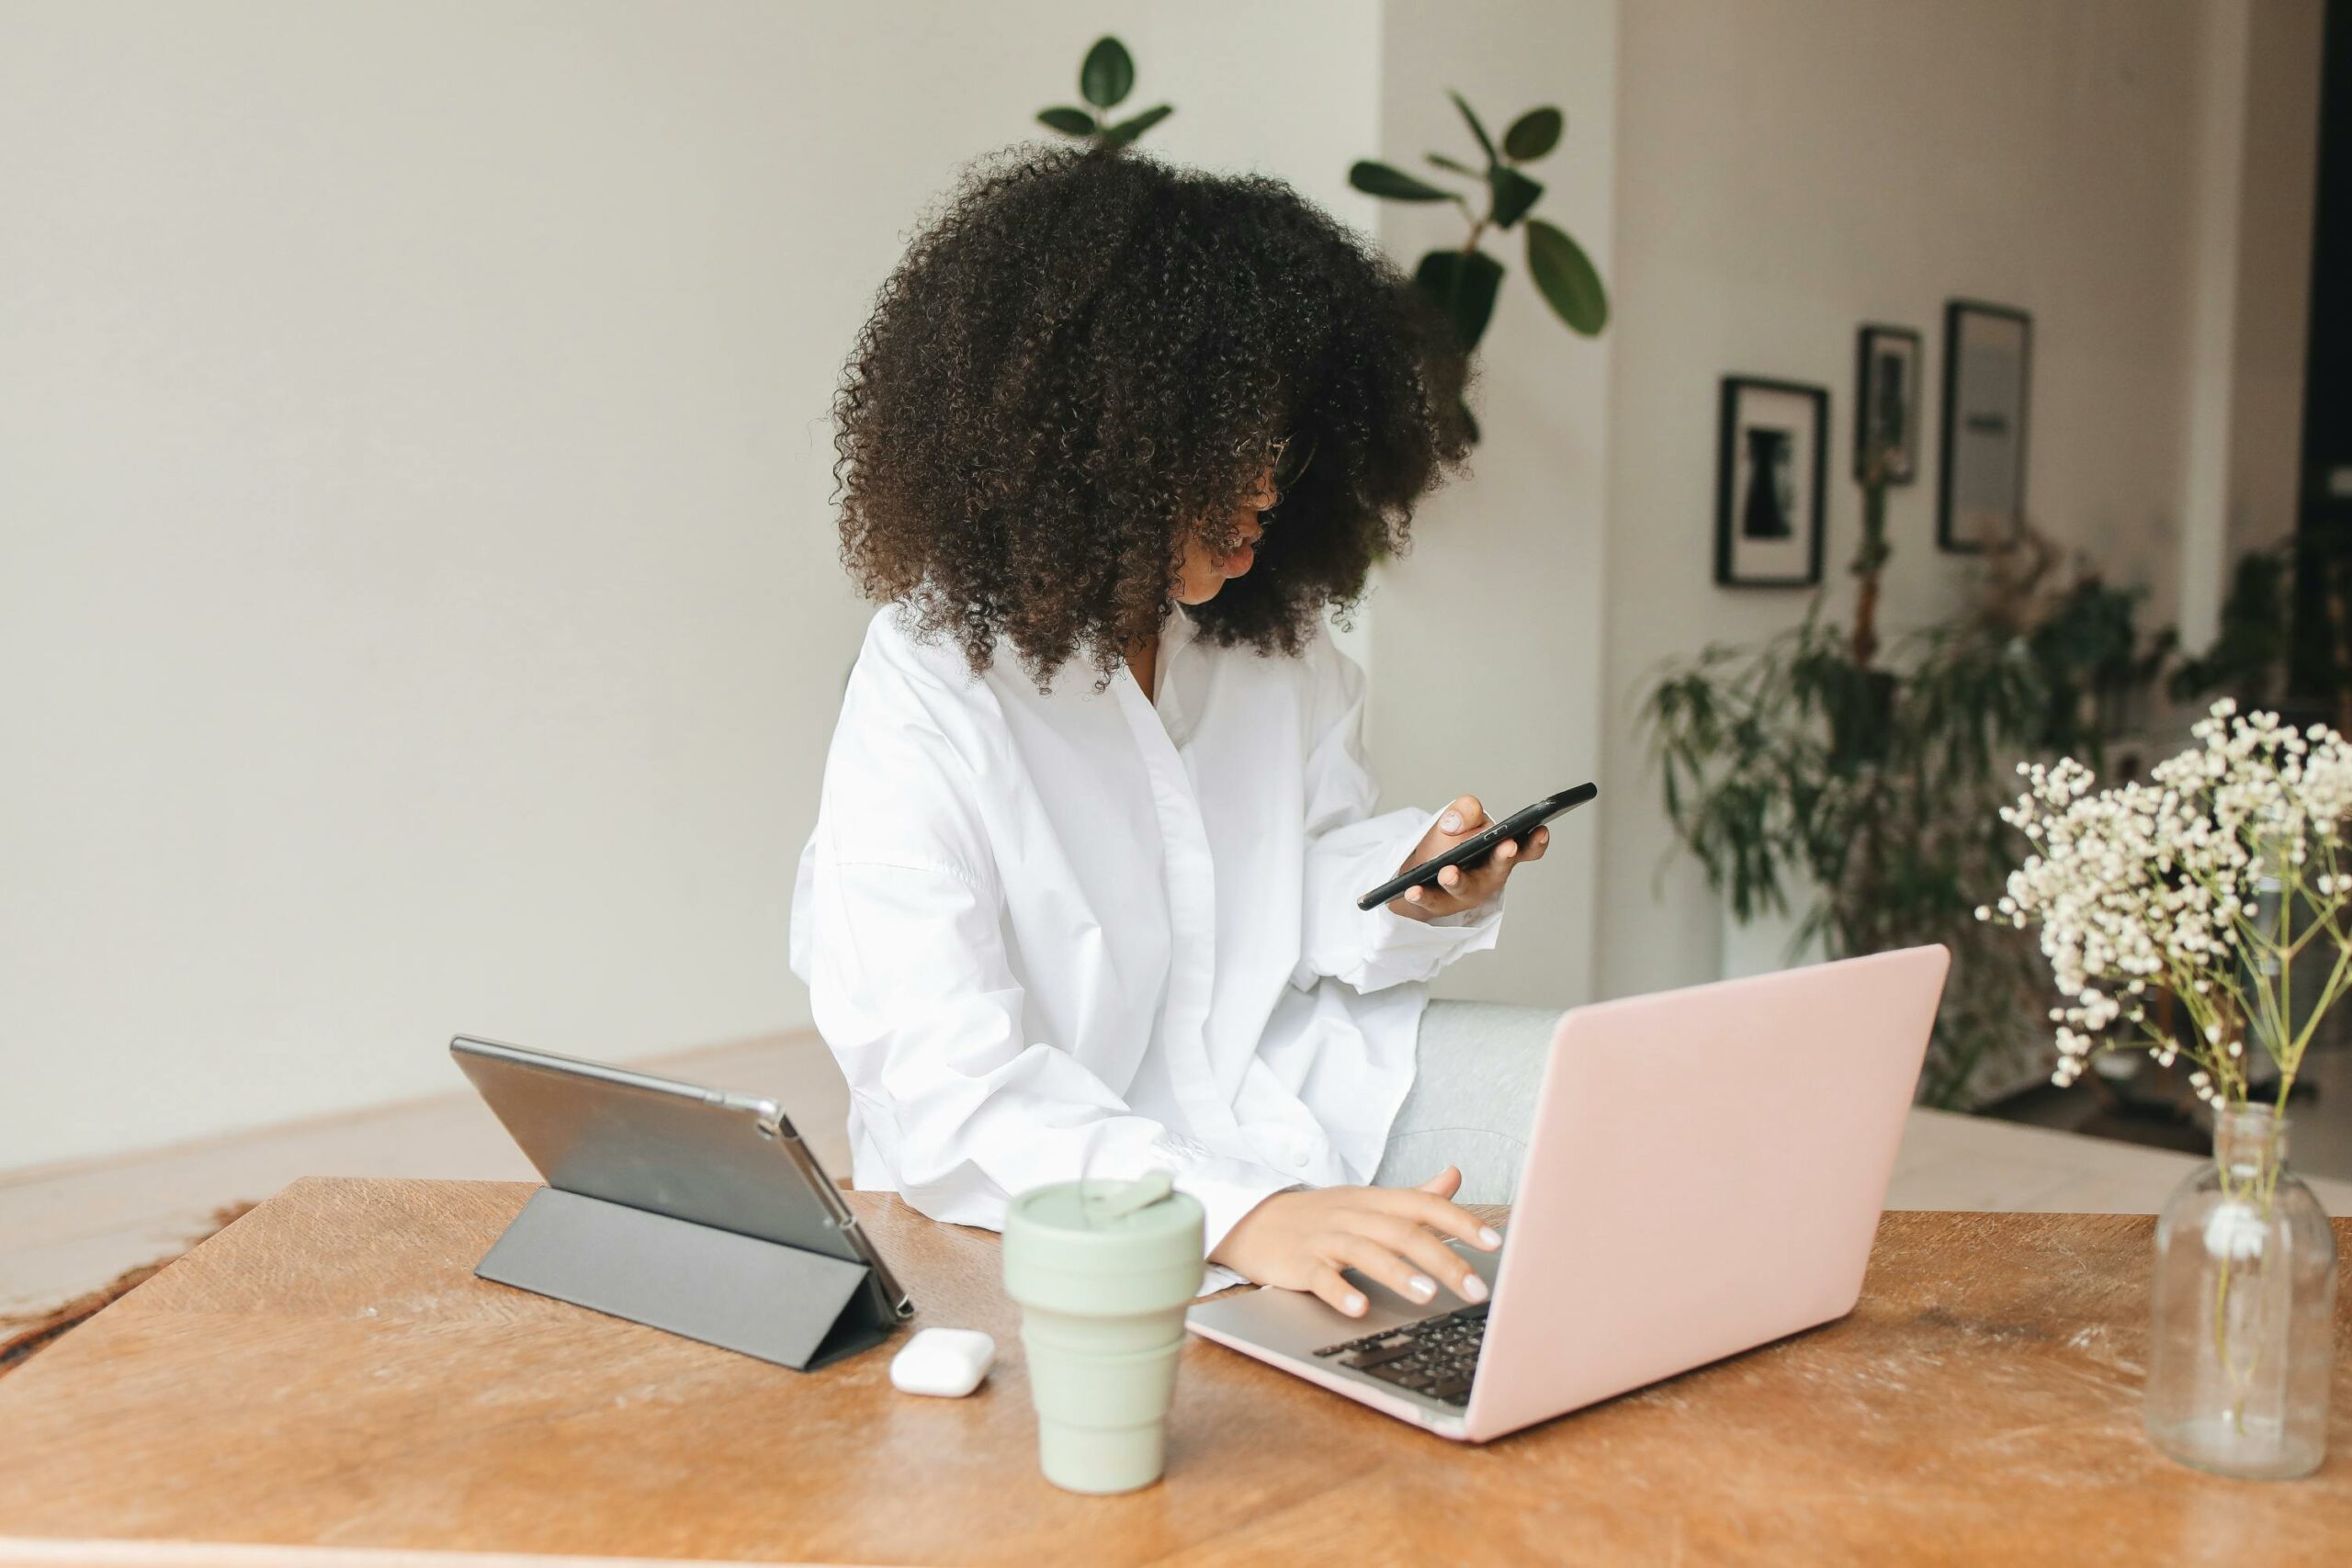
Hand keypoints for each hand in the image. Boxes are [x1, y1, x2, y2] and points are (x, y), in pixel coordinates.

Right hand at [1207, 1166, 1501, 1316]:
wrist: (1252, 1219)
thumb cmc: (1320, 1216)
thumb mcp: (1368, 1201)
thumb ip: (1414, 1194)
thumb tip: (1455, 1176)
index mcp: (1375, 1201)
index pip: (1424, 1205)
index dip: (1460, 1221)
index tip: (1494, 1243)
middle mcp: (1354, 1215)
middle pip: (1403, 1231)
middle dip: (1444, 1259)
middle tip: (1476, 1289)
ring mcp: (1324, 1238)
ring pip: (1366, 1251)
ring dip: (1398, 1272)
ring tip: (1428, 1294)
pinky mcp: (1297, 1262)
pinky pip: (1320, 1276)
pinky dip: (1340, 1290)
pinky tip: (1358, 1307)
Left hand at [1388, 794, 1548, 920]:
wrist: (1423, 869)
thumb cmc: (1452, 841)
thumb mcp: (1462, 819)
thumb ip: (1465, 810)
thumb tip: (1455, 823)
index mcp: (1502, 851)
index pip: (1527, 848)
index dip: (1536, 841)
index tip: (1541, 829)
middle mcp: (1490, 874)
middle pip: (1499, 867)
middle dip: (1504, 857)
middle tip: (1507, 846)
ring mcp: (1467, 892)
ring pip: (1465, 887)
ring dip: (1458, 880)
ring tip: (1448, 873)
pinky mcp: (1442, 903)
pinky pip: (1432, 900)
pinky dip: (1423, 895)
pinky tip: (1412, 890)